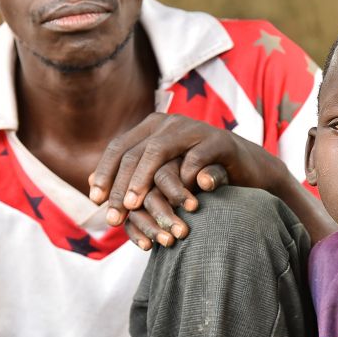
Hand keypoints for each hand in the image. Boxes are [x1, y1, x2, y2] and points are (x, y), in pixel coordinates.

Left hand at [89, 113, 284, 224]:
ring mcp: (195, 129)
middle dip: (121, 184)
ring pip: (160, 150)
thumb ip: (134, 177)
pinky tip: (176, 201)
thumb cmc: (198, 175)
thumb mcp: (163, 174)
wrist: (245, 169)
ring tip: (134, 205)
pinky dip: (184, 179)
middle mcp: (171, 123)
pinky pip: (196, 158)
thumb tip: (92, 187)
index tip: (95, 200)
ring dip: (144, 180)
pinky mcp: (220, 141)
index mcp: (153, 127)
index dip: (105, 172)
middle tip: (114, 213)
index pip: (120, 147)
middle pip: (136, 152)